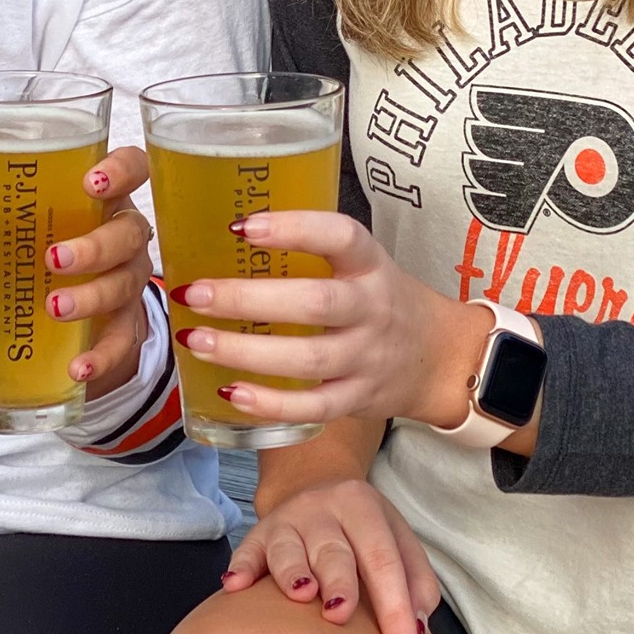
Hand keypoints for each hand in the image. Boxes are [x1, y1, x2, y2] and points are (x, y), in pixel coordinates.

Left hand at [0, 145, 155, 399]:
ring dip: (90, 296)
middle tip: (54, 258)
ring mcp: (129, 280)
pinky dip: (101, 357)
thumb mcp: (12, 230)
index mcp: (100, 198)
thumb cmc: (42, 246)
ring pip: (124, 284)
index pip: (131, 167)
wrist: (75, 311)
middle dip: (95, 245)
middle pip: (129, 231)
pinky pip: (122, 342)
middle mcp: (123, 235)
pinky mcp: (125, 325)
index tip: (91, 182)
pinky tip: (78, 369)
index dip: (119, 170)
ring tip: (53, 307)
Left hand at [174, 211, 509, 430]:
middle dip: (247, 299)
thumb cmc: (379, 299)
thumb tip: (224, 234)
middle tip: (194, 292)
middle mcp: (372, 309)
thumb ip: (310, 251)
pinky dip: (270, 404)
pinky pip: (313, 408)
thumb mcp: (361, 264)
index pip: (341, 236)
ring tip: (195, 341)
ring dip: (245, 351)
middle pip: (314, 304)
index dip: (293, 228)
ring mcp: (367, 358)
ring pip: (307, 360)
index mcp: (371, 265)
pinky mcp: (358, 399)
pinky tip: (230, 392)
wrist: (438, 357)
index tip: (241, 226)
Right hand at [222, 474, 440, 633]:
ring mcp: (288, 520)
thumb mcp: (398, 541)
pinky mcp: (258, 534)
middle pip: (335, 550)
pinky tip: (235, 585)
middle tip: (342, 618)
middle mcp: (324, 508)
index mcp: (365, 508)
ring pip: (289, 548)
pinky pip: (248, 551)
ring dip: (293, 572)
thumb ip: (417, 581)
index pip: (385, 561)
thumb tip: (416, 630)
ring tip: (302, 594)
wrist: (316, 487)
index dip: (396, 609)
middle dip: (341, 584)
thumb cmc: (365, 532)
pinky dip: (243, 567)